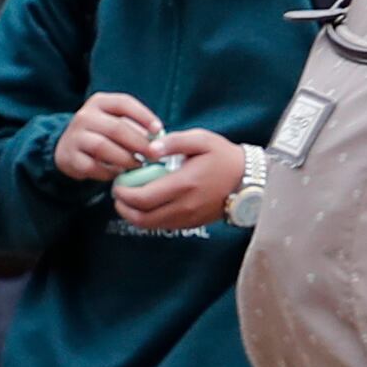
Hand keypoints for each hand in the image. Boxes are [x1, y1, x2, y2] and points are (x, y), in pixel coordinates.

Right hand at [53, 94, 165, 181]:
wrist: (69, 149)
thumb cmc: (103, 135)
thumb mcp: (116, 123)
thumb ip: (136, 127)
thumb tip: (160, 140)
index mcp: (99, 102)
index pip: (124, 103)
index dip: (143, 116)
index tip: (159, 130)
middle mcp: (84, 116)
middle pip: (116, 127)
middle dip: (139, 143)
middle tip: (154, 155)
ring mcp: (75, 136)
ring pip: (103, 147)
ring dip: (125, 158)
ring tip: (139, 165)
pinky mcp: (69, 157)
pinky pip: (92, 166)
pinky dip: (109, 172)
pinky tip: (119, 173)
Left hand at [111, 128, 243, 233]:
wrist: (249, 181)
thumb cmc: (224, 157)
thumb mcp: (201, 139)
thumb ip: (174, 141)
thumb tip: (151, 148)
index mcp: (183, 185)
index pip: (142, 198)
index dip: (123, 194)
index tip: (118, 183)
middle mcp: (184, 206)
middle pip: (141, 218)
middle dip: (123, 208)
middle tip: (118, 194)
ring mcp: (188, 218)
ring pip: (151, 225)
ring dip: (134, 216)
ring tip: (129, 200)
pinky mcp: (191, 224)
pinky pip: (163, 226)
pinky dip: (149, 219)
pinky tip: (147, 204)